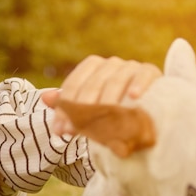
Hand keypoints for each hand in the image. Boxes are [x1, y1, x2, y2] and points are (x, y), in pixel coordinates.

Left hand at [42, 55, 160, 134]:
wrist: (144, 109)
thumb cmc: (110, 110)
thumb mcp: (87, 109)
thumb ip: (67, 104)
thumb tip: (44, 98)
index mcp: (92, 67)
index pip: (74, 84)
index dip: (65, 108)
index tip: (60, 130)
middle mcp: (110, 63)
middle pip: (92, 84)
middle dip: (81, 110)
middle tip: (75, 131)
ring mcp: (131, 66)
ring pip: (115, 81)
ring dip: (106, 102)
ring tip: (101, 120)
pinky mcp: (151, 71)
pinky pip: (144, 75)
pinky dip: (138, 85)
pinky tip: (133, 97)